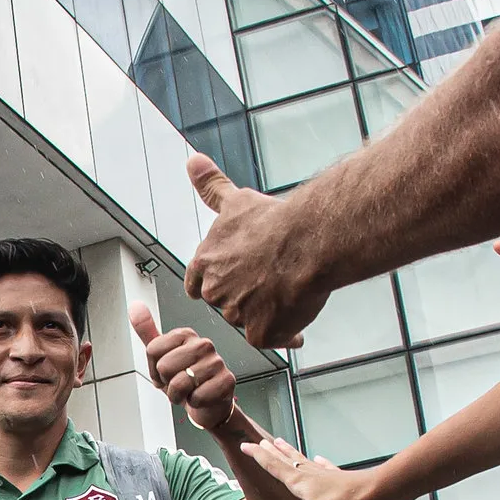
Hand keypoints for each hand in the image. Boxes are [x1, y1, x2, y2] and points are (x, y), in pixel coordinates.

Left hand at [130, 304, 236, 430]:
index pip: (152, 349)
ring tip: (190, 391)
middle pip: (164, 366)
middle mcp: (203, 344)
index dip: (154, 368)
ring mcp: (217, 362)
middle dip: (167, 383)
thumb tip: (135, 306)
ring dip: (179, 396)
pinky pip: (196, 397)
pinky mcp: (227, 381)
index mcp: (186, 334)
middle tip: (179, 383)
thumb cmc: (185, 380)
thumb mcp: (161, 356)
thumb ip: (147, 331)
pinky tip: (203, 397)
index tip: (166, 372)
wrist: (208, 404)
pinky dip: (195, 402)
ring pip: (179, 384)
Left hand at [183, 154, 322, 347]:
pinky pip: (272, 339)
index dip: (216, 283)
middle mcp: (215, 291)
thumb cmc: (273, 221)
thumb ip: (211, 186)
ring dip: (267, 317)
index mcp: (204, 264)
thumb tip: (193, 160)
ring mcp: (237, 314)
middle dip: (247, 299)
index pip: (196, 284)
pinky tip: (298, 327)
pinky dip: (285, 335)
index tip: (234, 282)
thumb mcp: (236, 201)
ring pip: (251, 322)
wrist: (307, 242)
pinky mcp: (260, 332)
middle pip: (227, 303)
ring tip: (290, 302)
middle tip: (271, 287)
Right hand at [241, 438, 379, 499]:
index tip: (245, 445)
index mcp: (300, 482)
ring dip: (291, 452)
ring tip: (282, 443)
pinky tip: (320, 459)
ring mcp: (327, 476)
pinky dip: (319, 463)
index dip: (258, 456)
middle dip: (272, 451)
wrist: (377, 495)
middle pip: (287, 459)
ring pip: (304, 461)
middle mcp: (311, 475)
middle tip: (262, 441)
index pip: (273, 465)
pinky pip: (326, 468)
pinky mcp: (341, 479)